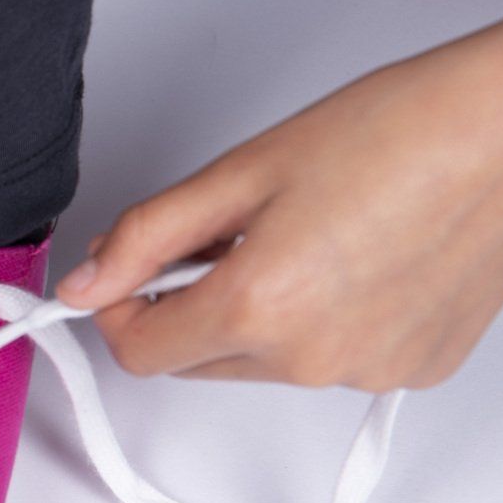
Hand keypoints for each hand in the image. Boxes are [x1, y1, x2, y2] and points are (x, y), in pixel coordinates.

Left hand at [57, 18, 502, 390]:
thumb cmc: (399, 131)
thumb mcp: (242, 172)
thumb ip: (146, 237)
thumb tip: (85, 284)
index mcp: (260, 308)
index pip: (140, 354)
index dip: (120, 310)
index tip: (129, 275)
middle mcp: (315, 358)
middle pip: (199, 361)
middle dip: (192, 307)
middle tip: (230, 234)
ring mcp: (371, 372)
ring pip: (266, 364)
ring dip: (259, 316)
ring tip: (310, 237)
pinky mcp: (416, 370)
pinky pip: (335, 360)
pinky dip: (325, 322)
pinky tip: (359, 259)